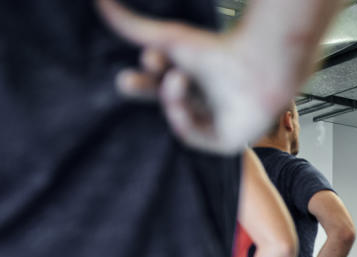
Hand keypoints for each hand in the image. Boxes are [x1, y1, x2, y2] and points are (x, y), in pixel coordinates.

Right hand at [97, 0, 300, 153]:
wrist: (257, 67)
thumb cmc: (219, 51)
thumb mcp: (168, 38)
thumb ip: (131, 26)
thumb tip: (99, 1)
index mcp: (194, 75)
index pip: (161, 79)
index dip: (148, 72)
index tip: (146, 58)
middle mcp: (205, 98)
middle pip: (165, 100)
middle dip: (144, 91)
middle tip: (124, 81)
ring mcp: (215, 120)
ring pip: (177, 116)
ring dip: (171, 97)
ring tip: (179, 77)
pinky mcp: (223, 141)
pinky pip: (192, 136)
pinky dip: (183, 117)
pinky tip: (185, 100)